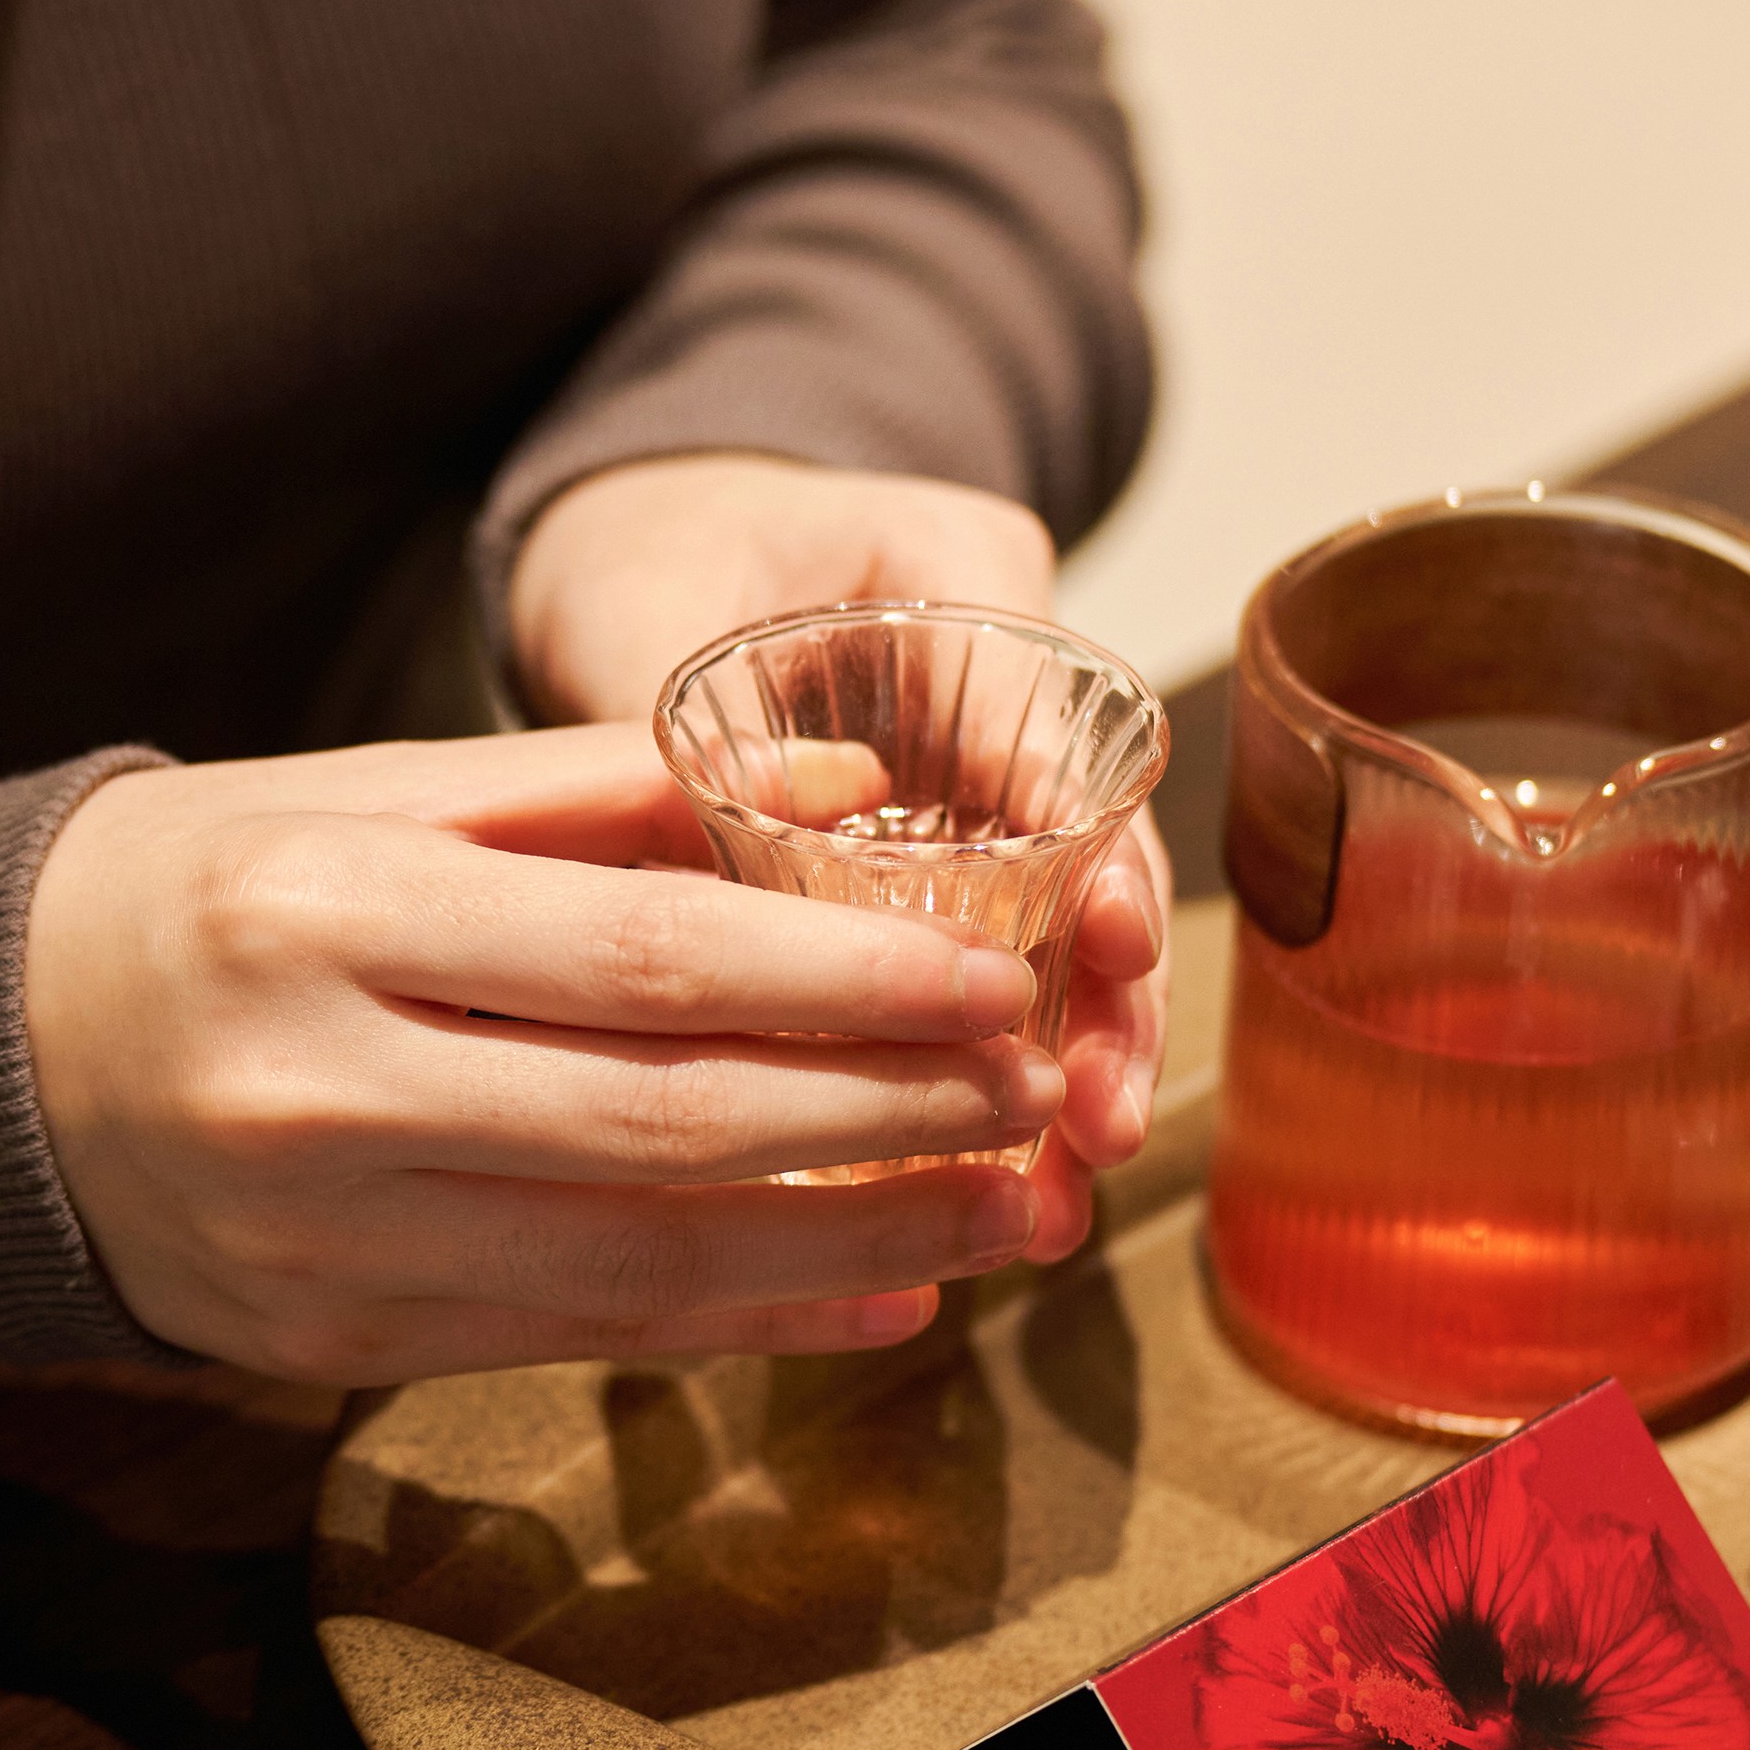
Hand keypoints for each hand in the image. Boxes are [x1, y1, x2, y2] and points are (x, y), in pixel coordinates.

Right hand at [24, 726, 1099, 1384]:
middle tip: (1034, 1098)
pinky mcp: (334, 1342)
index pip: (643, 964)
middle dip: (881, 1121)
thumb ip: (608, 789)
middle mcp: (325, 1093)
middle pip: (666, 1124)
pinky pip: (578, 1338)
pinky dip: (745, 1320)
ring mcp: (325, 1240)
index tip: (993, 982)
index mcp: (330, 916)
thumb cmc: (205, 889)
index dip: (840, 988)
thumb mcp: (372, 790)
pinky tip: (877, 1296)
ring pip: (641, 1261)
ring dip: (851, 1244)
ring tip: (1005, 1210)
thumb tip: (857, 797)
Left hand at [506, 452, 1169, 1205]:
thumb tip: (717, 834)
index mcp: (957, 570)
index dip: (1097, 833)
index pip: (1058, 707)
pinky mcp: (935, 882)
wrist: (640, 563)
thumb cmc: (646, 553)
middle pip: (1093, 849)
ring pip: (1052, 936)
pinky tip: (987, 1196)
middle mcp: (1000, 683)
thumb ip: (668, 701)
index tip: (1110, 939)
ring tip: (1065, 1191)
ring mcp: (982, 790)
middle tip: (1099, 1117)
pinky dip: (976, 1084)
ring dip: (1063, 1068)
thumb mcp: (643, 599)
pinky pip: (973, 983)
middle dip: (1106, 995)